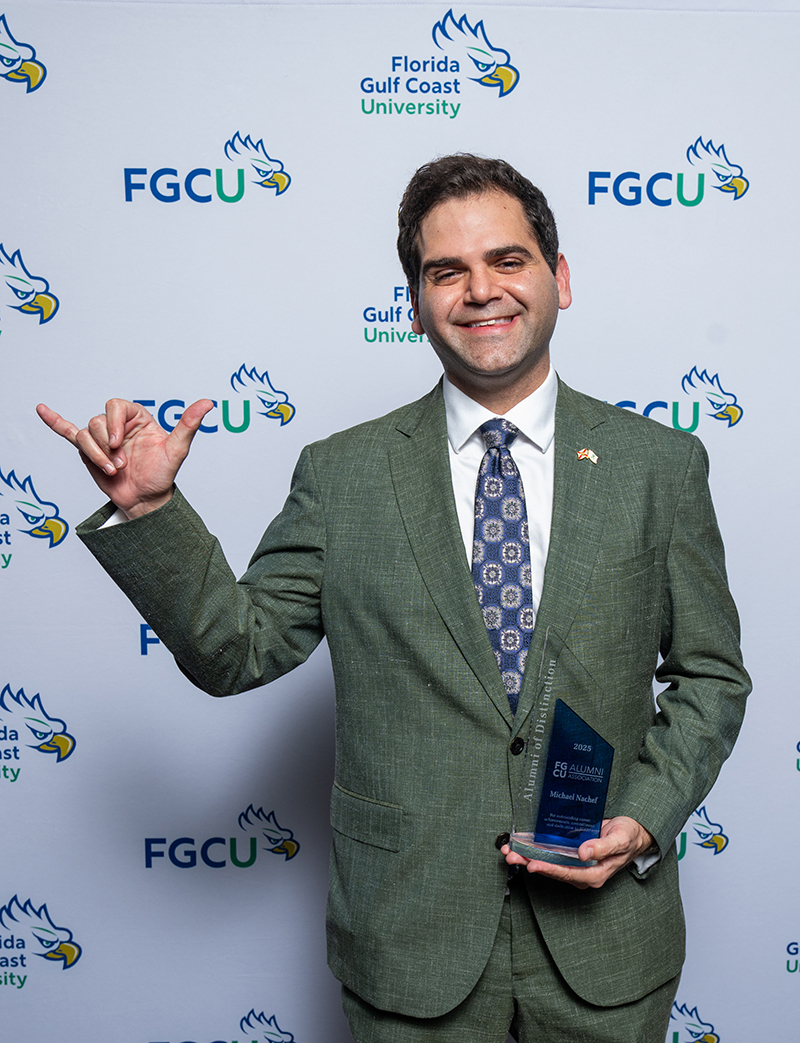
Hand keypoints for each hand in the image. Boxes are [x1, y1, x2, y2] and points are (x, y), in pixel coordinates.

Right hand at [36, 398, 213, 518]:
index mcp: (137, 418)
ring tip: (112, 470)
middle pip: (98, 421)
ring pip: (85, 434)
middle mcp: (118, 425)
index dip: (114, 423)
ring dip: (96, 455)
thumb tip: (208, 403)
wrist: (146, 499)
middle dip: (105, 445)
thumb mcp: (177, 450)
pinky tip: (42, 410)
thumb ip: (188, 425)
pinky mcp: (89, 451)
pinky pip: (68, 432)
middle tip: (119, 463)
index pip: (116, 405)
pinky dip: (55, 422)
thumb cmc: (162, 475)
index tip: (118, 443)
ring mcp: (102, 437)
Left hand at [502, 817, 655, 889]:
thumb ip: (603, 847)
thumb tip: (584, 853)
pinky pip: (551, 855)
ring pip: (549, 864)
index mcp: (595, 874)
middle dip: (530, 863)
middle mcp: (583, 872)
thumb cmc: (628, 837)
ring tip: (510, 851)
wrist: (631, 834)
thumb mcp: (620, 840)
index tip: (533, 865)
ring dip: (528, 858)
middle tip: (512, 856)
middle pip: (553, 871)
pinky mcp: (571, 854)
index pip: (568, 874)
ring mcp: (576, 864)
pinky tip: (522, 844)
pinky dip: (535, 850)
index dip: (550, 870)